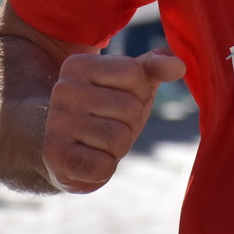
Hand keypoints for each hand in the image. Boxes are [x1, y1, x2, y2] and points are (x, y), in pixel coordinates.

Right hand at [42, 48, 186, 192]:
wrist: (66, 149)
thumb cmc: (104, 111)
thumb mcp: (130, 84)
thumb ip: (154, 68)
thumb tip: (178, 64)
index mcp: (78, 64)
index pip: (134, 74)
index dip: (140, 93)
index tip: (120, 100)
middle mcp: (63, 90)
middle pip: (129, 107)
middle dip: (129, 123)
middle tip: (109, 126)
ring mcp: (56, 123)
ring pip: (118, 138)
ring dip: (117, 147)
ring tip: (99, 143)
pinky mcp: (55, 156)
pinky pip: (102, 166)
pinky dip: (104, 169)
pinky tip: (90, 159)